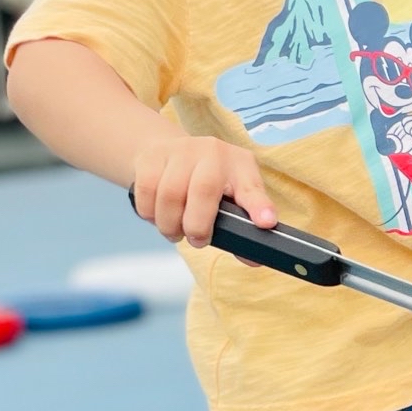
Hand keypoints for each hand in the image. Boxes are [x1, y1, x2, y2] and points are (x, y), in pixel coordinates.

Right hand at [132, 134, 276, 246]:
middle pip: (202, 192)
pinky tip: (158, 216)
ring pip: (169, 195)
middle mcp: (213, 152)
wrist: (174, 152)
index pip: (252, 187)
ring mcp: (180, 150)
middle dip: (197, 226)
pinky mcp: (152, 157)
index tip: (266, 223)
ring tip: (175, 231)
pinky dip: (150, 213)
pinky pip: (146, 192)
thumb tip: (253, 260)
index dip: (259, 207)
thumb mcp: (234, 196)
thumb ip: (243, 227)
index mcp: (241, 166)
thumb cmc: (211, 182)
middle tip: (197, 241)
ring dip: (170, 224)